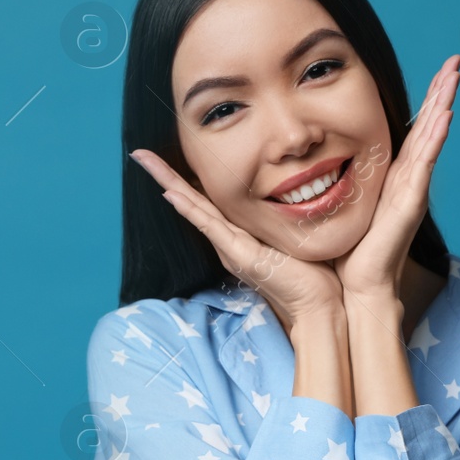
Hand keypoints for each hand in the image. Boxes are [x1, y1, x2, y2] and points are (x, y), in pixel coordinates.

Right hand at [129, 149, 344, 327]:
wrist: (317, 306)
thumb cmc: (312, 272)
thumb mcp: (292, 235)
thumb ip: (282, 217)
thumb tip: (293, 189)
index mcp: (239, 233)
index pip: (207, 199)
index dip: (186, 178)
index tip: (167, 157)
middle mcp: (228, 240)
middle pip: (191, 201)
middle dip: (165, 176)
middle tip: (141, 154)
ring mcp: (230, 248)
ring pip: (195, 209)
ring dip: (169, 184)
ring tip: (147, 163)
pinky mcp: (240, 255)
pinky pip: (210, 226)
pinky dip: (190, 209)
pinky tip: (172, 194)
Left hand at [333, 54, 459, 305]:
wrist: (354, 290)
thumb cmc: (344, 254)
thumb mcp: (336, 204)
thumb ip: (330, 180)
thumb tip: (304, 161)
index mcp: (390, 177)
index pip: (411, 131)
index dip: (425, 102)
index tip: (435, 73)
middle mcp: (406, 180)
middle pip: (428, 126)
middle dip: (442, 92)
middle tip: (455, 62)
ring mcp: (412, 190)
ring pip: (431, 138)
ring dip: (444, 105)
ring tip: (455, 76)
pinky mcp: (410, 203)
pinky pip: (424, 164)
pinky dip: (435, 139)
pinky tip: (445, 116)